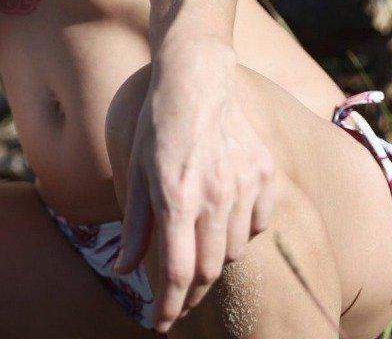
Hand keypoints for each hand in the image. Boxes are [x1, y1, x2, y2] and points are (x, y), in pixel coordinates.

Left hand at [114, 37, 276, 333]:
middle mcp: (214, 195)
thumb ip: (136, 224)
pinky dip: (241, 229)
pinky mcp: (266, 174)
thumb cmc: (158, 124)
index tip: (162, 324)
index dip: (170, 306)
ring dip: (215, 255)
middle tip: (179, 292)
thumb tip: (125, 270)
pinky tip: (224, 211)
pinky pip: (257, 224)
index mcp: (176, 196)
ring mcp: (245, 185)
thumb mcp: (135, 170)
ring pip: (234, 250)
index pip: (178, 272)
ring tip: (197, 235)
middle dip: (192, 289)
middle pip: (210, 270)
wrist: (197, 79)